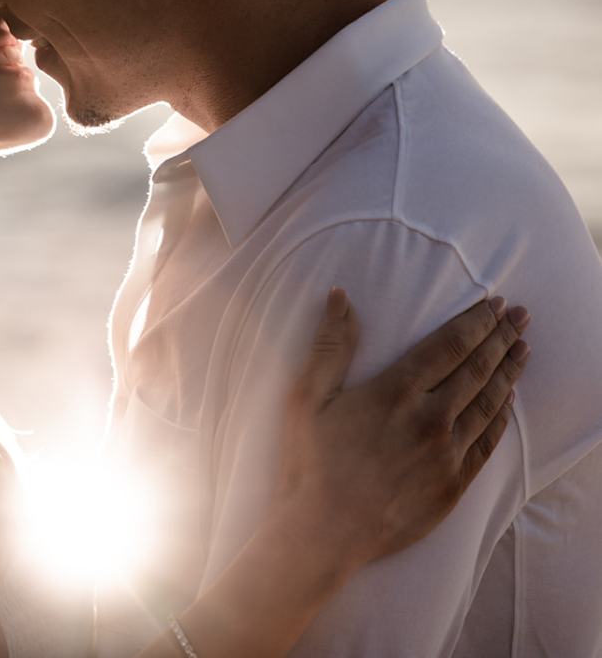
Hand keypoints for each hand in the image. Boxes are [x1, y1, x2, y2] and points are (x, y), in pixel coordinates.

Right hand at [271, 289, 528, 573]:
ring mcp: (446, 452)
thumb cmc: (310, 462)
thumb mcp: (306, 397)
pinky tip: (507, 401)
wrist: (326, 531)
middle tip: (520, 315)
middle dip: (501, 337)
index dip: (475, 321)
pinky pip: (488, 441)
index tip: (495, 303)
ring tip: (523, 348)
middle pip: (477, 368)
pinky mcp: (454, 483)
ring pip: (490, 403)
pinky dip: (502, 415)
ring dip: (510, 371)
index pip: (449, 345)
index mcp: (395, 391)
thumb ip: (330, 345)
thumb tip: (340, 296)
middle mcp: (429, 418)